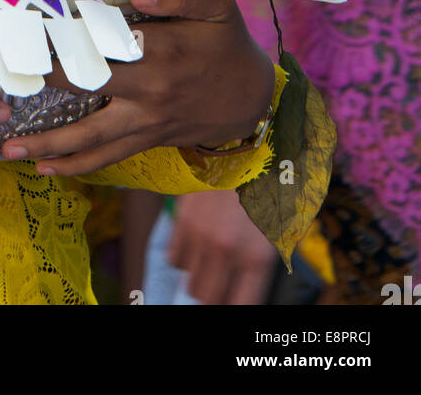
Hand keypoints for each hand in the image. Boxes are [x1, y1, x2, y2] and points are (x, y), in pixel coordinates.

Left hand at [0, 0, 274, 175]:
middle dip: (43, 86)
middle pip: (86, 89)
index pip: (103, 43)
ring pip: (90, 138)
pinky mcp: (147, 139)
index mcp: (161, 50)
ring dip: (47, 144)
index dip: (65, 39)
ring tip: (7, 150)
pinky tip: (44, 167)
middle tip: (0, 84)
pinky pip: (107, 157)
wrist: (251, 98)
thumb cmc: (227, 42)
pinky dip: (75, 165)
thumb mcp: (215, 7)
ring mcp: (146, 120)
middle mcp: (149, 89)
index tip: (27, 34)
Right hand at [169, 190, 276, 304]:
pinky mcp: (183, 219)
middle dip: (215, 298)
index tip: (234, 302)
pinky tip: (197, 247)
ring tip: (212, 265)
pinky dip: (185, 259)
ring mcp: (200, 236)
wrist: (246, 146)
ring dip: (200, 278)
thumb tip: (249, 288)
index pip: (240, 307)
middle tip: (222, 288)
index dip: (235, 308)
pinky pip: (175, 259)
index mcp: (257, 257)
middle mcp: (226, 252)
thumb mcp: (280, 229)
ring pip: (190, 282)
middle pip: (207, 299)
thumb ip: (264, 263)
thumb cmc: (269, 188)